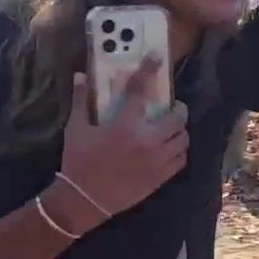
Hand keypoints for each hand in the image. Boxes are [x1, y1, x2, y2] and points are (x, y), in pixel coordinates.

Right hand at [58, 56, 188, 218]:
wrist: (83, 200)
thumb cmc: (78, 162)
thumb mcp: (75, 130)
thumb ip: (80, 101)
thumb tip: (81, 75)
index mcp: (124, 126)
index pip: (141, 91)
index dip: (149, 71)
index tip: (156, 58)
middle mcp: (146, 141)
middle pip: (177, 118)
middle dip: (179, 109)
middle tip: (173, 108)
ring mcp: (157, 161)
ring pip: (183, 139)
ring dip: (181, 130)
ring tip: (173, 128)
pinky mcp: (160, 178)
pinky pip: (181, 160)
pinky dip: (180, 151)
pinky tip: (171, 148)